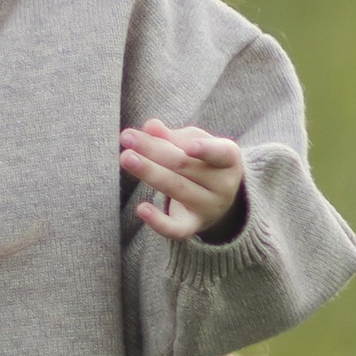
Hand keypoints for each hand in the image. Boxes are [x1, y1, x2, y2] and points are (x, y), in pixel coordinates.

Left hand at [120, 120, 246, 242]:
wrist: (216, 198)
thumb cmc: (202, 161)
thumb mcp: (193, 142)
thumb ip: (172, 135)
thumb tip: (150, 127)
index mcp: (229, 159)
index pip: (220, 153)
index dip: (205, 150)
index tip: (188, 146)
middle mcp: (223, 185)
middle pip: (185, 165)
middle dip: (154, 150)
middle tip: (127, 137)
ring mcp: (208, 208)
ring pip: (177, 189)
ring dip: (149, 172)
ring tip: (126, 157)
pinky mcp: (192, 226)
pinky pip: (176, 229)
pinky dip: (159, 221)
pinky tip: (141, 209)